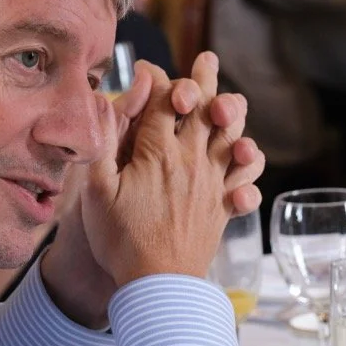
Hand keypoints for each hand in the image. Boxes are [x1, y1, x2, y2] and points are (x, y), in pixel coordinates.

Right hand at [40, 54, 264, 327]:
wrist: (158, 285)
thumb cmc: (121, 239)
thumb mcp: (97, 188)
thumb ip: (105, 138)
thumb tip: (113, 98)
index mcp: (159, 151)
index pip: (164, 99)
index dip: (157, 78)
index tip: (147, 68)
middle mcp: (192, 160)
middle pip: (204, 109)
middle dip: (204, 81)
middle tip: (207, 59)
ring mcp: (213, 182)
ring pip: (231, 136)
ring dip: (233, 115)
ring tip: (231, 101)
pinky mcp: (223, 206)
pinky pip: (245, 179)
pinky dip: (248, 167)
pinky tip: (245, 161)